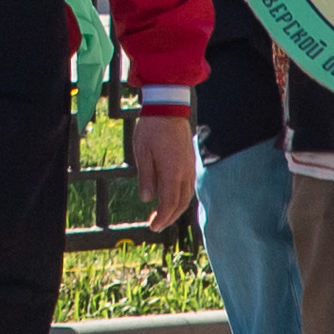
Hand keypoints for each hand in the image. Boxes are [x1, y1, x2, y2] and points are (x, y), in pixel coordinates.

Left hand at [124, 105, 196, 234]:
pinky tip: (172, 198)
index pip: (169, 203)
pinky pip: (189, 186)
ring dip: (176, 209)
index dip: (162, 218)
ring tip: (163, 215)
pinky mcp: (191, 161)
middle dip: (169, 217)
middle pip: (181, 203)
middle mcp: (185, 172)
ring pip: (187, 195)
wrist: (168, 107)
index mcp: (172, 172)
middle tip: (156, 225)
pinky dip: (181, 197)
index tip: (153, 226)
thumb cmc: (152, 129)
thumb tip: (147, 199)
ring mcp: (190, 166)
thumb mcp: (142, 153)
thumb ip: (147, 177)